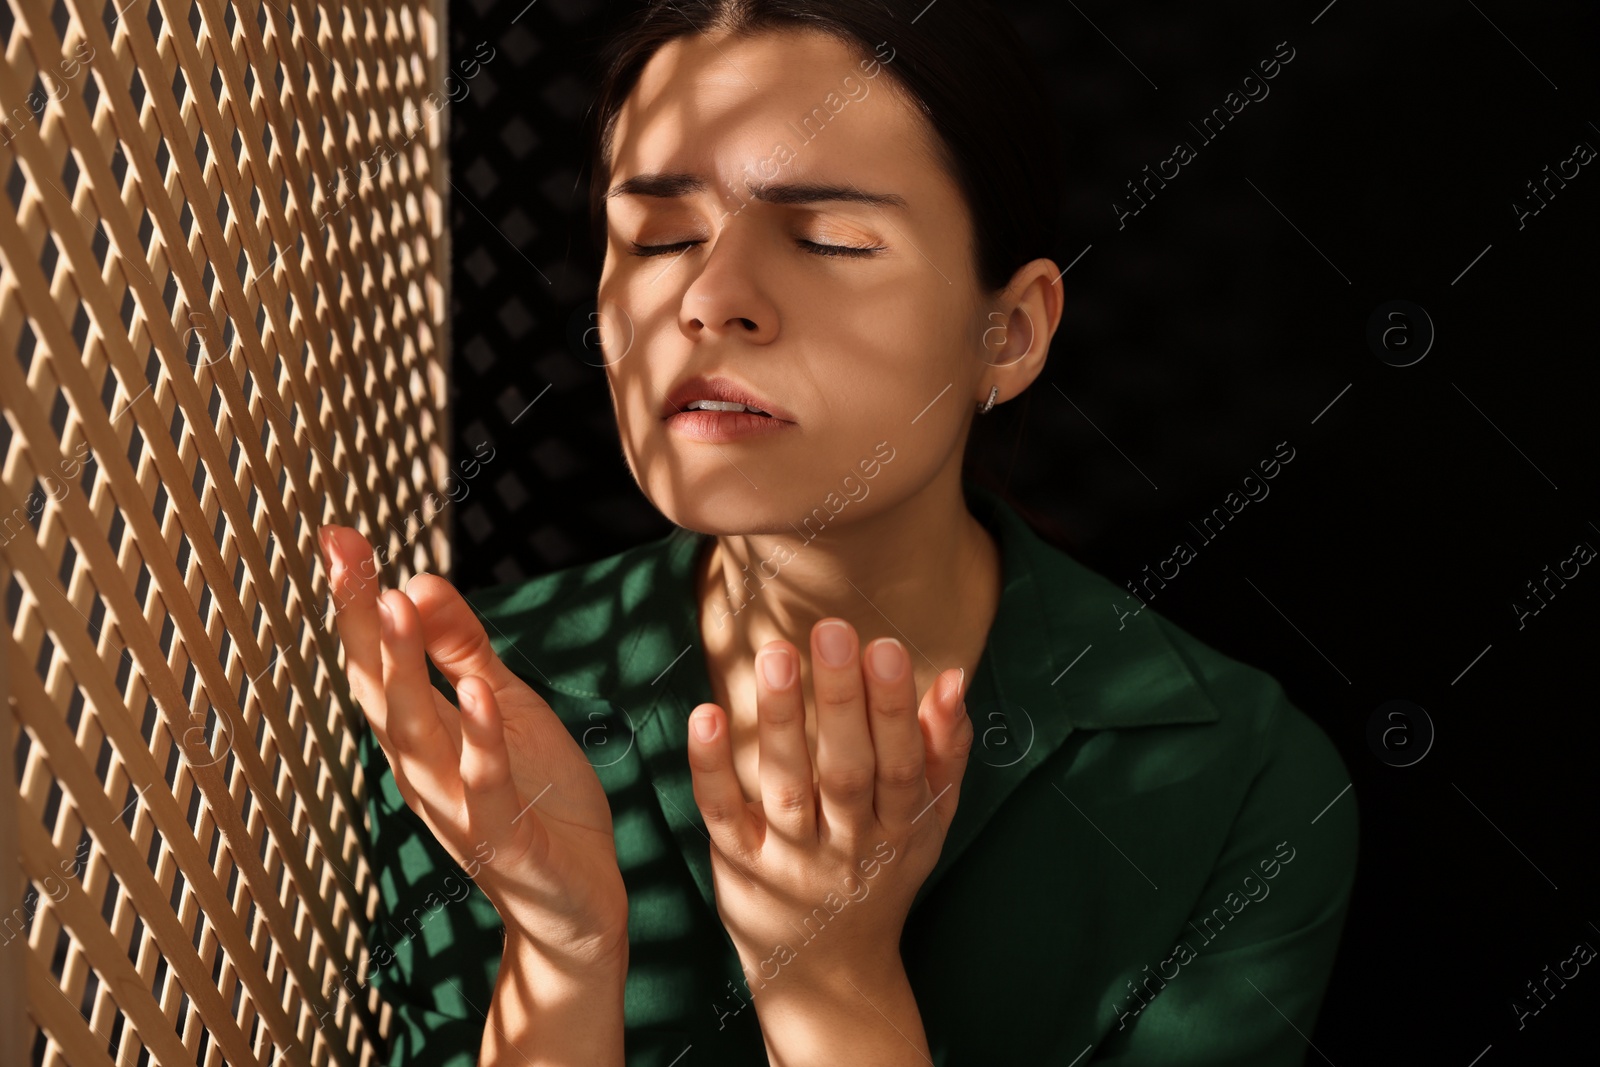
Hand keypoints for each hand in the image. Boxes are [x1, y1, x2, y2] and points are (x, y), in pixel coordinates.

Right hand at [317, 525, 627, 967]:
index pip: (379, 659)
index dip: (357, 600)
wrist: (578, 902)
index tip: (336, 535)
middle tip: (342, 552)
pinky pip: (486, 787)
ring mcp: (459, 808)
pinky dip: (478, 742)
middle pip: (380, 688)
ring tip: (393, 604)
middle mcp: (425, 770)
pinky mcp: (504, 841)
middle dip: (361, 620)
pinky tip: (473, 693)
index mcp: (425, 735)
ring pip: (417, 737)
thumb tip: (417, 581)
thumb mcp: (505, 707)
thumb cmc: (539, 801)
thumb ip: (462, 650)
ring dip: (402, 671)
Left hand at [685, 617, 971, 996]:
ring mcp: (790, 860)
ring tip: (776, 656)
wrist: (829, 974)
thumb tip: (954, 679)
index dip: (895, 711)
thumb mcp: (929, 822)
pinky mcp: (739, 865)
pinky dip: (711, 767)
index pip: (900, 767)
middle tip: (832, 630)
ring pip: (787, 788)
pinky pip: (724, 813)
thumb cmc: (883, 875)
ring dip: (782, 721)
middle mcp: (847, 848)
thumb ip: (944, 751)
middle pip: (846, 773)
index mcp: (899, 832)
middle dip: (842, 702)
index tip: (886, 648)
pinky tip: (705, 716)